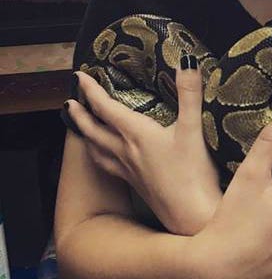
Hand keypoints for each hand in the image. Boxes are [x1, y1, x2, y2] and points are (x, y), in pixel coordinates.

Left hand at [63, 56, 220, 235]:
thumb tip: (186, 62)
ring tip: (78, 126)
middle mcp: (126, 152)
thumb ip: (190, 93)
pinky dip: (98, 154)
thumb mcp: (194, 129)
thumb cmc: (193, 175)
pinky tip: (105, 156)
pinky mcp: (135, 184)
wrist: (192, 217)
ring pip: (96, 149)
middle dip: (79, 112)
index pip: (105, 107)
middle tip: (69, 101)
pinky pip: (107, 165)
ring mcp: (128, 170)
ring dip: (84, 134)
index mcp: (137, 135)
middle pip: (92, 129)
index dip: (91, 90)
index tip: (79, 76)